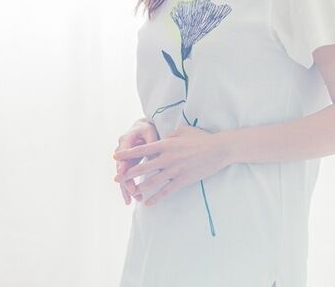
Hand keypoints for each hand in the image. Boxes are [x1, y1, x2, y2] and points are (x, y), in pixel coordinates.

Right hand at [113, 118, 159, 204]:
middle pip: (121, 168)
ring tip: (136, 199)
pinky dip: (129, 189)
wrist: (142, 128)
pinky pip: (127, 179)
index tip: (122, 173)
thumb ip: (150, 141)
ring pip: (123, 176)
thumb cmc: (147, 128)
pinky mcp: (128, 166)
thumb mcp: (149, 130)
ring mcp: (124, 160)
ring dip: (128, 188)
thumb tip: (155, 153)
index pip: (122, 153)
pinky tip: (131, 200)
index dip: (122, 164)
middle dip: (126, 181)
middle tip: (133, 191)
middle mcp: (122, 151)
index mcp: (126, 140)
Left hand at [113, 125, 229, 205]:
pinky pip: (166, 191)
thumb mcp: (182, 130)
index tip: (116, 156)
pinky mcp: (183, 180)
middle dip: (128, 174)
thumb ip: (169, 135)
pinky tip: (148, 203)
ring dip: (140, 187)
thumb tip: (160, 138)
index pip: (142, 149)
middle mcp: (168, 158)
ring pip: (152, 181)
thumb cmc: (200, 138)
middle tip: (117, 179)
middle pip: (143, 167)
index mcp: (166, 144)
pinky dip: (156, 198)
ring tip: (130, 192)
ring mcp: (175, 170)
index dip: (128, 153)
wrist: (218, 150)